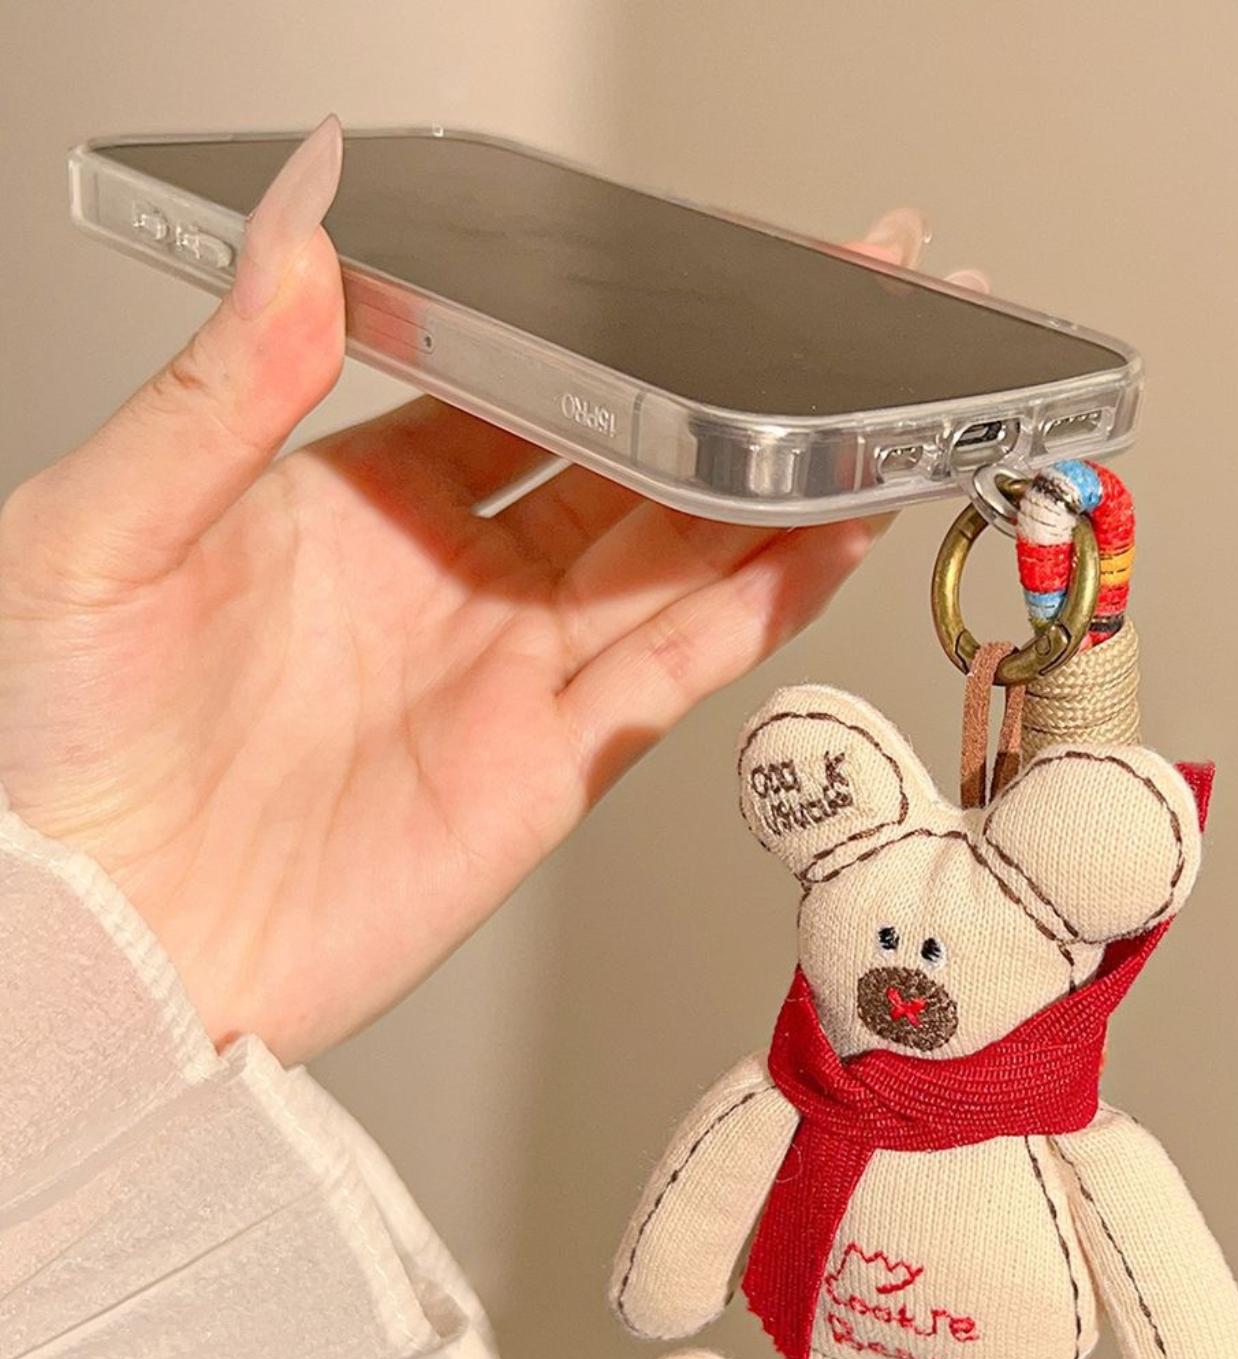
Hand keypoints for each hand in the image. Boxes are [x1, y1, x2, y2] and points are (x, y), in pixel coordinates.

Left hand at [0, 118, 956, 1062]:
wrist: (104, 956)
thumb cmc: (58, 761)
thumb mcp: (101, 532)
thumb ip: (216, 384)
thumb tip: (295, 226)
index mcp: (356, 503)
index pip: (520, 388)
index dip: (609, 329)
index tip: (682, 272)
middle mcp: (454, 584)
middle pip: (628, 466)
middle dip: (730, 391)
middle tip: (823, 318)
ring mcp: (511, 675)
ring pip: (679, 561)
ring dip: (773, 491)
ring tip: (861, 416)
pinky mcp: (550, 769)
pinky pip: (676, 668)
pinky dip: (757, 605)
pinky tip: (816, 541)